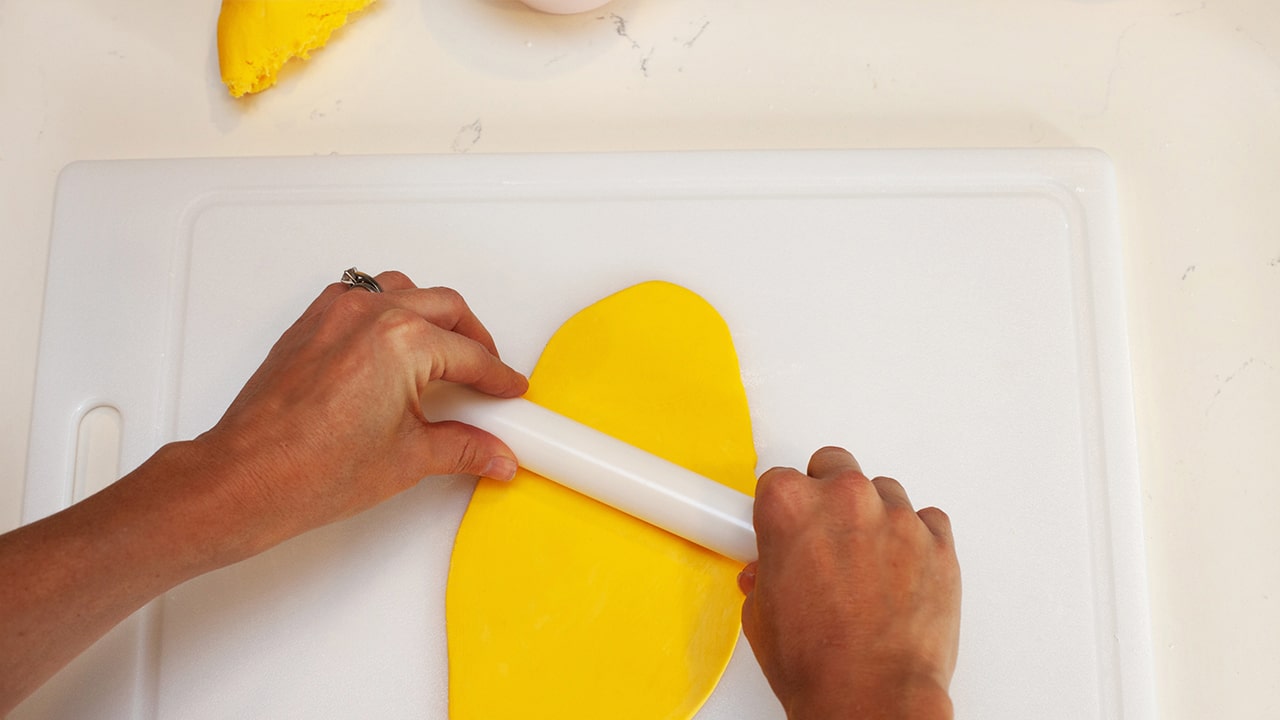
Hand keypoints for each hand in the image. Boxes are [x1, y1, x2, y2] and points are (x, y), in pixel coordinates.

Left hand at [181, 270, 528, 560]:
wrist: (246, 480)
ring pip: (404, 291)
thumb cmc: (309, 470)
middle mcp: (370, 314)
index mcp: (403, 341)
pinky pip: (362, 295)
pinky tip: (394, 342)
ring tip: (446, 352)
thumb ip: (462, 448)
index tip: (508, 389)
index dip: (497, 377)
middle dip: (475, 339)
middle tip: (486, 374)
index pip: (470, 355)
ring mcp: (336, 313)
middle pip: (446, 309)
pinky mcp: (311, 322)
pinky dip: (388, 309)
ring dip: (433, 314)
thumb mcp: (408, 460)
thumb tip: (493, 454)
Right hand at [739, 446, 960, 719]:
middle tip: (826, 537)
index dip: (781, 508)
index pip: (779, 479)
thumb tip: (773, 573)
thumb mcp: (762, 615)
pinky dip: (915, 540)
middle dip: (827, 495)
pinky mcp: (939, 542)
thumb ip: (767, 575)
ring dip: (874, 518)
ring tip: (866, 565)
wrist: (871, 697)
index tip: (786, 526)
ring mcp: (897, 517)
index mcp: (791, 506)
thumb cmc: (817, 663)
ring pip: (883, 492)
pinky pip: (927, 521)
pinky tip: (900, 573)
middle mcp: (845, 499)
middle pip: (834, 466)